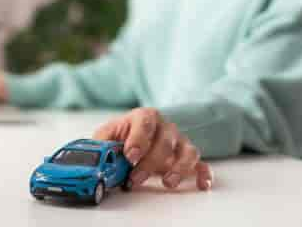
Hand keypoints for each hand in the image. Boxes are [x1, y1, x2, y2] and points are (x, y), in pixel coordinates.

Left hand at [93, 107, 213, 190]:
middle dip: (150, 162)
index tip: (130, 156)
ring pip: (188, 151)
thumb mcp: (106, 136)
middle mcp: (165, 127)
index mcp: (143, 117)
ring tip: (167, 182)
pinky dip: (204, 174)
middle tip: (135, 178)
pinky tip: (201, 184)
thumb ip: (101, 144)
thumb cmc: (121, 137)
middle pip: (165, 141)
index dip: (138, 139)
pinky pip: (202, 164)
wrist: (132, 139)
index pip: (144, 122)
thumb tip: (97, 157)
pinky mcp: (187, 157)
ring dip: (180, 168)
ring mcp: (179, 142)